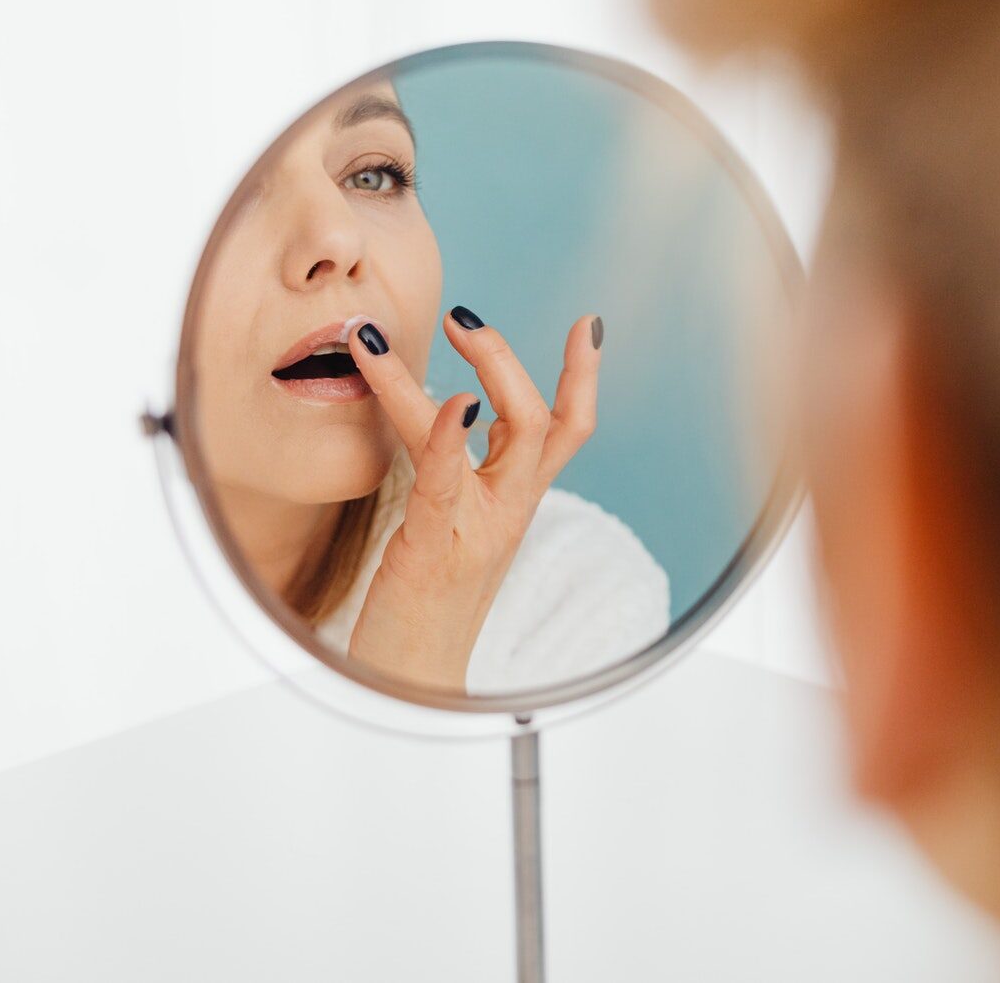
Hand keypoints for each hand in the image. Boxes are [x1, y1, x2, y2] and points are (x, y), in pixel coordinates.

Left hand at [344, 306, 603, 690]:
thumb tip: (458, 415)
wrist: (411, 683)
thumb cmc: (426, 602)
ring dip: (481, 371)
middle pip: (548, 423)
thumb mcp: (455, 526)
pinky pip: (450, 478)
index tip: (588, 324)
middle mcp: (508, 511)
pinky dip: (450, 431)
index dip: (584, 378)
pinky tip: (447, 397)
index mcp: (513, 503)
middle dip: (512, 359)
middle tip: (466, 316)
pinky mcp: (436, 545)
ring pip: (509, 434)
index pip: (566, 432)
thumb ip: (465, 473)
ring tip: (431, 324)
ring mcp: (480, 527)